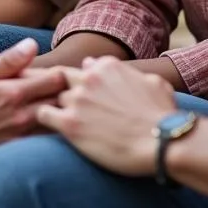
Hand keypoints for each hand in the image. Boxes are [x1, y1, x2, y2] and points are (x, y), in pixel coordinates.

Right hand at [0, 38, 66, 177]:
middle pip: (62, 103)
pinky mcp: (16, 157)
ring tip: (52, 108)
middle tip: (59, 89)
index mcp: (14, 93)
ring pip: (55, 124)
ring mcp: (21, 140)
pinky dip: (46, 133)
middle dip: (65, 93)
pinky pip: (42, 144)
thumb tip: (32, 44)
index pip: (57, 79)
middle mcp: (23, 118)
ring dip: (57, 114)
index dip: (61, 72)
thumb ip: (5, 61)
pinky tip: (39, 129)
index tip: (56, 71)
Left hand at [36, 56, 177, 175]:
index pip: (84, 68)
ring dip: (58, 108)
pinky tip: (52, 129)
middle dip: (63, 90)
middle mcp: (89, 77)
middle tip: (63, 105)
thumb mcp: (152, 81)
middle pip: (64, 79)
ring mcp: (78, 99)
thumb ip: (126, 71)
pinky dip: (43, 120)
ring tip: (62, 123)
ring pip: (54, 97)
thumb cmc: (163, 115)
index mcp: (108, 66)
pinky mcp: (70, 123)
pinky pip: (43, 115)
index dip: (83, 82)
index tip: (85, 95)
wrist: (164, 142)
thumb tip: (103, 65)